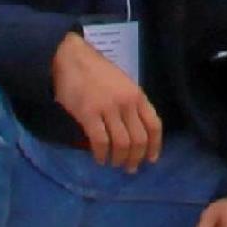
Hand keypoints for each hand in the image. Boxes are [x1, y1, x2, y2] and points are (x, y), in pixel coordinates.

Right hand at [50, 29, 165, 172]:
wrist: (71, 58)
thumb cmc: (96, 72)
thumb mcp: (122, 85)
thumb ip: (130, 105)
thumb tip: (134, 133)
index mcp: (137, 95)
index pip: (154, 125)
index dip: (154, 146)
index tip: (151, 160)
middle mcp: (127, 103)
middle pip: (139, 139)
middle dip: (136, 158)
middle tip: (129, 168)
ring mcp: (108, 108)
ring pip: (122, 143)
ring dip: (119, 159)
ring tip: (114, 164)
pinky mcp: (89, 113)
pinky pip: (100, 141)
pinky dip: (102, 155)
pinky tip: (100, 159)